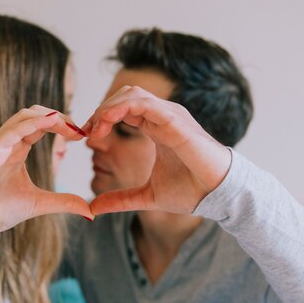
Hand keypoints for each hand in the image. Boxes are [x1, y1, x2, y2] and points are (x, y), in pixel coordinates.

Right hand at [0, 107, 92, 253]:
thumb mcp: (40, 203)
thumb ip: (64, 202)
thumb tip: (89, 211)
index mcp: (17, 148)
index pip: (42, 125)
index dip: (63, 126)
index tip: (83, 135)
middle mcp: (7, 141)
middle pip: (34, 114)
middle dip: (59, 117)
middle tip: (79, 129)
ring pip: (23, 116)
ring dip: (49, 116)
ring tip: (69, 124)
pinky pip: (11, 131)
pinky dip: (31, 123)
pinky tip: (50, 123)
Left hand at [84, 86, 231, 215]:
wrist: (217, 196)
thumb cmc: (191, 191)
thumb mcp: (146, 197)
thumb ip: (120, 199)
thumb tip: (93, 208)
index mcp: (156, 127)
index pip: (123, 109)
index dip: (101, 119)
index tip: (86, 138)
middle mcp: (162, 116)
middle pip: (124, 96)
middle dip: (101, 110)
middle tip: (87, 132)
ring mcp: (170, 115)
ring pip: (132, 94)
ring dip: (108, 107)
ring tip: (95, 129)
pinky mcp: (175, 121)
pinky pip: (145, 103)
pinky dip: (122, 108)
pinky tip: (107, 123)